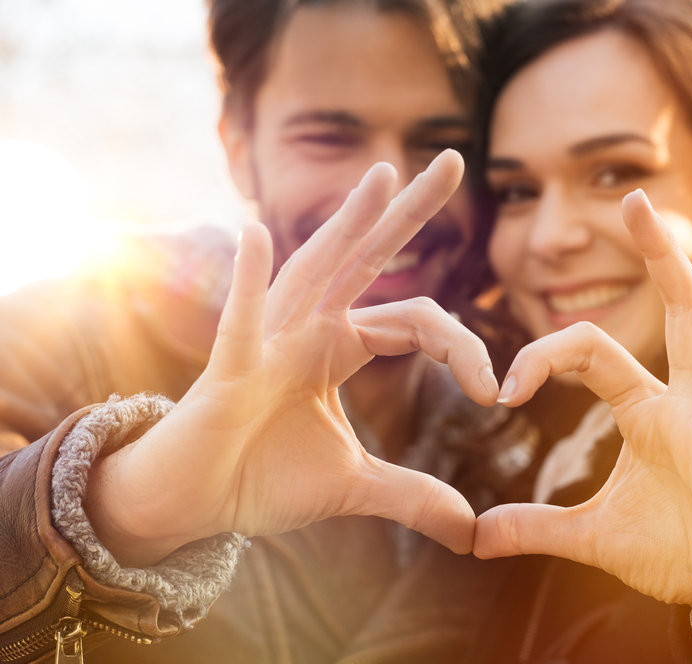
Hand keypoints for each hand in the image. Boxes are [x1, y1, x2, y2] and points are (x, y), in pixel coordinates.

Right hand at [86, 150, 497, 565]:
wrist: (194, 504)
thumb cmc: (262, 477)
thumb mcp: (353, 485)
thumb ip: (412, 496)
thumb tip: (471, 530)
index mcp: (340, 345)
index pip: (417, 321)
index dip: (463, 350)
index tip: (495, 392)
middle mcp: (308, 327)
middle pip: (368, 258)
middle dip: (410, 213)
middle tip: (455, 161)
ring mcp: (268, 340)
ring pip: (313, 270)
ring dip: (346, 224)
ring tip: (382, 177)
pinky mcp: (230, 369)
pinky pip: (241, 321)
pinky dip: (248, 281)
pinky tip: (255, 233)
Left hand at [474, 190, 691, 639]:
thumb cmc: (676, 550)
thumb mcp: (593, 537)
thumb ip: (537, 528)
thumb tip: (475, 537)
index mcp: (651, 413)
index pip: (596, 353)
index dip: (546, 356)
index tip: (504, 387)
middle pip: (683, 320)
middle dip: (662, 261)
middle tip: (635, 199)